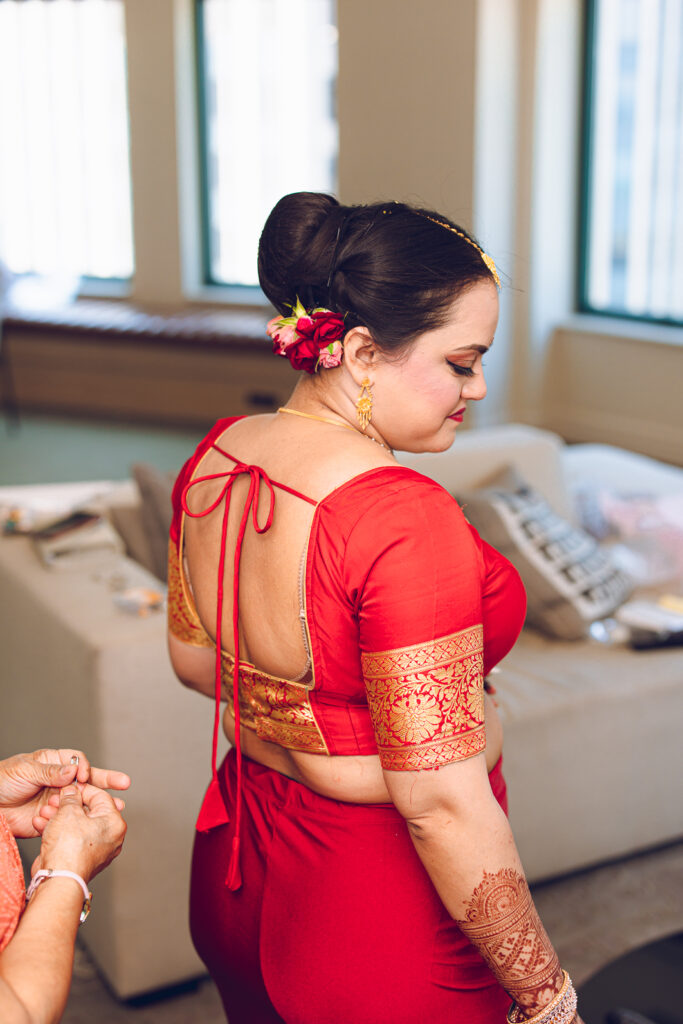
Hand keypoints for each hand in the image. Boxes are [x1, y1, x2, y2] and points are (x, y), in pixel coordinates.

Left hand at [0, 749, 129, 837]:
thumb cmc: (1, 780)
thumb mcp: (25, 771)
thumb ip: (50, 772)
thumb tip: (73, 770)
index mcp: (53, 763)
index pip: (77, 762)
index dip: (84, 768)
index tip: (83, 777)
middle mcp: (58, 781)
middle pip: (87, 780)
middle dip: (106, 780)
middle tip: (124, 783)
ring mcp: (56, 800)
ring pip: (83, 801)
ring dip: (99, 804)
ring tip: (117, 807)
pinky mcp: (51, 819)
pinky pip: (68, 820)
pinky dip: (79, 821)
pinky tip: (90, 823)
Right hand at [32, 783, 126, 883]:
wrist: (58, 879)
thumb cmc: (69, 849)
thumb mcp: (68, 811)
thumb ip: (71, 797)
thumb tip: (71, 791)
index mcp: (115, 823)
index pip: (101, 796)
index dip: (82, 788)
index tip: (69, 787)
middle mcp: (110, 838)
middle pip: (88, 812)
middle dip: (68, 805)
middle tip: (55, 800)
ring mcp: (96, 850)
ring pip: (77, 826)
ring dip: (59, 817)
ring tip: (45, 812)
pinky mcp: (81, 860)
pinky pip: (71, 839)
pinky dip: (58, 832)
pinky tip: (42, 825)